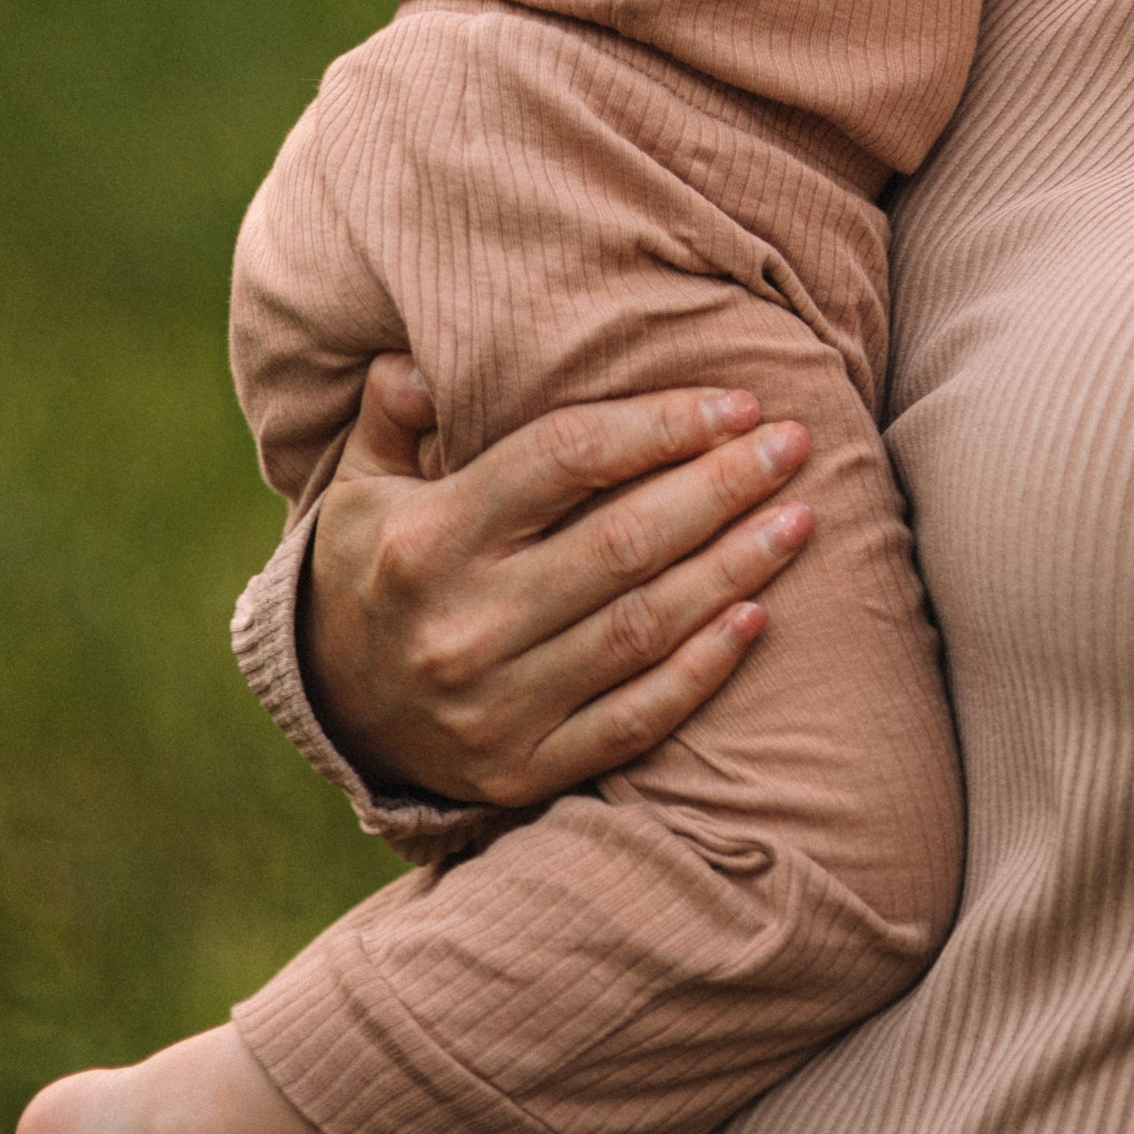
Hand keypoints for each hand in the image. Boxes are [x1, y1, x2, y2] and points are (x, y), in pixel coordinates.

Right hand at [298, 352, 816, 810]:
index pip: (564, 462)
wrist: (333, 712)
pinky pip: (633, 720)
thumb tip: (419, 360)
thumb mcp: (361, 485)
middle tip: (793, 443)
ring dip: (734, 569)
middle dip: (722, 486)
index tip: (736, 400)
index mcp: (427, 542)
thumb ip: (393, 416)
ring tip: (800, 517)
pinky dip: (701, 670)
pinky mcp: (523, 772)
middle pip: (622, 543)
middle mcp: (462, 628)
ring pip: (641, 628)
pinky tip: (757, 616)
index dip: (659, 425)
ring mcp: (494, 709)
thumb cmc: (374, 566)